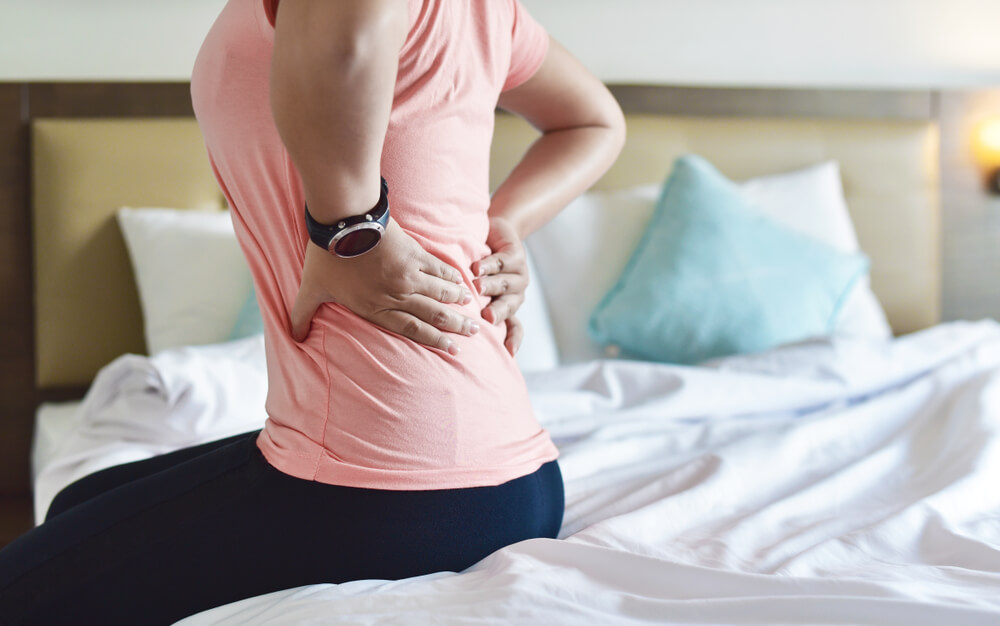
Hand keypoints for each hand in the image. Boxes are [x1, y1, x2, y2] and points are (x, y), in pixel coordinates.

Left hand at [291, 218, 478, 353]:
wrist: (344, 220)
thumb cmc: (326, 256)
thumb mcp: (310, 289)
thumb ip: (302, 315)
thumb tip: (293, 338)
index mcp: (375, 306)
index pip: (411, 329)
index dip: (434, 340)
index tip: (451, 348)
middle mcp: (397, 294)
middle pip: (433, 314)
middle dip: (455, 326)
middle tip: (474, 332)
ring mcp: (409, 274)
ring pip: (441, 294)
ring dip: (459, 303)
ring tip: (474, 309)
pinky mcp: (415, 254)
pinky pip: (439, 270)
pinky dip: (452, 278)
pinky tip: (462, 283)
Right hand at [471, 216, 528, 355]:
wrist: (491, 235)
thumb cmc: (477, 271)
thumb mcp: (473, 293)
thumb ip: (466, 311)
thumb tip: (446, 335)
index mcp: (507, 308)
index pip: (515, 328)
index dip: (513, 339)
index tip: (507, 352)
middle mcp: (515, 295)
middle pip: (509, 307)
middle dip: (498, 312)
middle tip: (486, 316)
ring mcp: (518, 276)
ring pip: (505, 284)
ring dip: (491, 285)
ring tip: (475, 285)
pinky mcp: (516, 256)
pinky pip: (503, 262)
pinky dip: (489, 266)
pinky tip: (476, 267)